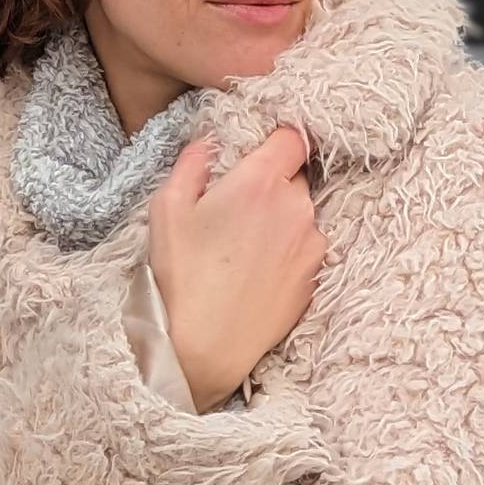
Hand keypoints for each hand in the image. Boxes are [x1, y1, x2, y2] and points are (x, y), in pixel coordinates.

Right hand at [148, 126, 327, 412]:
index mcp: (260, 182)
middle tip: (237, 208)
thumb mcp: (168, 208)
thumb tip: (210, 142)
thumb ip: (193, 162)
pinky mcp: (316, 276)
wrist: (204, 347)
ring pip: (302, 213)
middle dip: (272, 183)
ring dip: (281, 219)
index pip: (293, 137)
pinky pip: (306, 247)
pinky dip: (288, 250)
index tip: (258, 153)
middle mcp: (296, 207)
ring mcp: (312, 244)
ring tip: (244, 246)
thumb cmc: (181, 276)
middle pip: (296, 175)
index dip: (277, 140)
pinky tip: (256, 270)